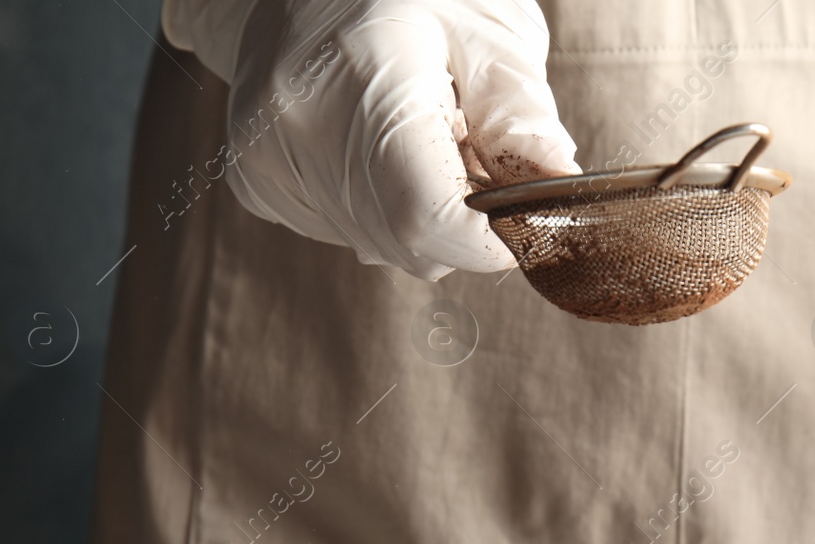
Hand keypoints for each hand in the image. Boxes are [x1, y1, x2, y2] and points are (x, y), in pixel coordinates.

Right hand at [164, 0, 578, 278]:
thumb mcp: (484, 26)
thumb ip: (520, 114)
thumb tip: (558, 192)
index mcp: (364, 75)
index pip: (429, 217)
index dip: (489, 241)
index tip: (524, 224)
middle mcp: (301, 126)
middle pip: (408, 243)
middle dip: (462, 223)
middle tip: (474, 156)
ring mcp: (269, 159)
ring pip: (380, 246)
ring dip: (423, 213)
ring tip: (421, 135)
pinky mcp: (257, 181)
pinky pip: (346, 230)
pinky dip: (382, 206)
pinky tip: (377, 144)